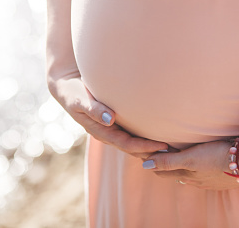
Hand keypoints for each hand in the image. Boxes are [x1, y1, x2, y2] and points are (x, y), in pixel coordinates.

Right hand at [48, 76, 167, 157]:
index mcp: (100, 131)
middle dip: (151, 151)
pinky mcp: (113, 122)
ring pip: (132, 143)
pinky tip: (157, 134)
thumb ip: (94, 109)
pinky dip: (143, 136)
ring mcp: (110, 129)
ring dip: (149, 147)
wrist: (65, 87)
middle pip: (132, 147)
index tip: (162, 146)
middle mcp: (106, 133)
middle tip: (173, 151)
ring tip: (169, 147)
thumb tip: (110, 120)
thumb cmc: (73, 92)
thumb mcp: (80, 100)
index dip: (144, 147)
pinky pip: (130, 133)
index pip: (126, 144)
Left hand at [143, 140, 238, 189]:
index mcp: (188, 175)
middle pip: (178, 175)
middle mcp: (198, 180)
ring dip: (185, 171)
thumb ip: (168, 161)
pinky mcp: (224, 178)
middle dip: (168, 168)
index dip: (156, 165)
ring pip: (193, 176)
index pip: (165, 171)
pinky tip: (205, 169)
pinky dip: (201, 172)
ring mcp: (212, 181)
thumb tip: (145, 165)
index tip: (147, 158)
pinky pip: (207, 176)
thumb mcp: (190, 158)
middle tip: (160, 161)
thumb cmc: (218, 157)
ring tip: (181, 166)